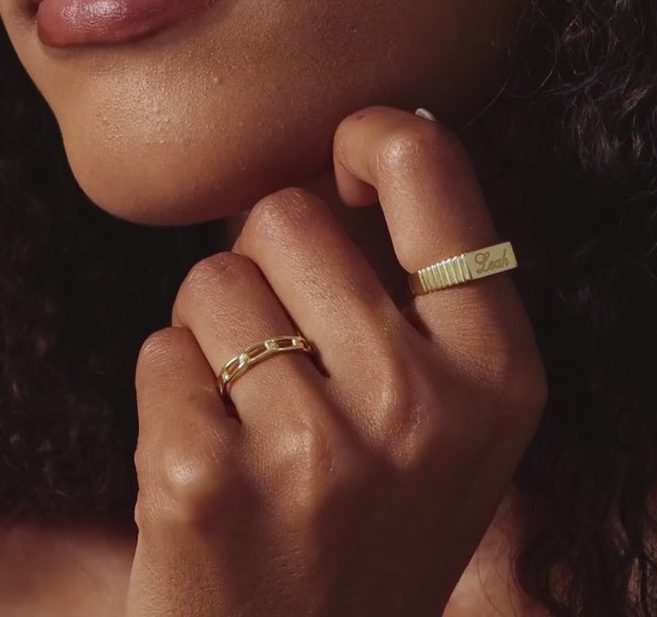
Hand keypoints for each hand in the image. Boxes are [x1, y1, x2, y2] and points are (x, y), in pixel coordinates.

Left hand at [125, 106, 545, 616]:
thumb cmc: (370, 519)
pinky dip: (170, 394)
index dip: (368, 137)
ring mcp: (316, 449)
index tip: (341, 171)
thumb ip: (421, 286)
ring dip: (213, 334)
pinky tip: (210, 468)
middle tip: (286, 354)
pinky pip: (158, 351)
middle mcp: (421, 404)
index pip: (427, 164)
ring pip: (211, 279)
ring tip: (251, 417)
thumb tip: (366, 138)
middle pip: (285, 212)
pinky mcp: (209, 482)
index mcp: (498, 367)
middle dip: (265, 265)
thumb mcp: (450, 412)